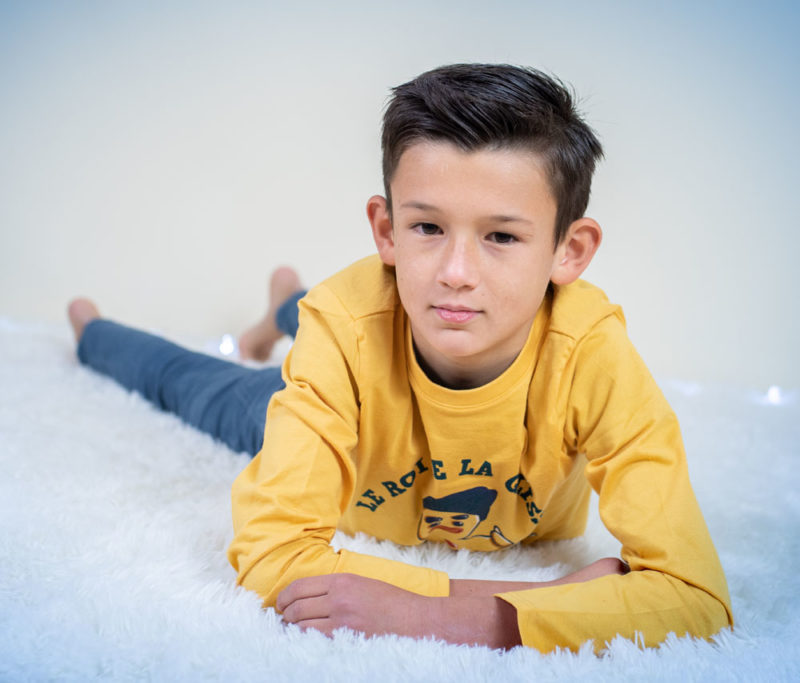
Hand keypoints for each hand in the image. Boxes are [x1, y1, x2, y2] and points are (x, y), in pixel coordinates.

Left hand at [276, 572, 520, 647]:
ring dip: (293, 628)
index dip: (284, 596)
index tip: (280, 603)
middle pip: (296, 607)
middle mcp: (339, 598)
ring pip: (302, 626)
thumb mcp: (363, 582)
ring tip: (292, 629)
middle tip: (282, 617)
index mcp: (343, 580)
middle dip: (284, 614)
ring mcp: (342, 621)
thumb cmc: (392, 601)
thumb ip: (337, 586)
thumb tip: (309, 593)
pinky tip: (306, 639)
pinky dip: (306, 639)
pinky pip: (316, 640)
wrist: (416, 620)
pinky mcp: (347, 638)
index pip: (300, 586)